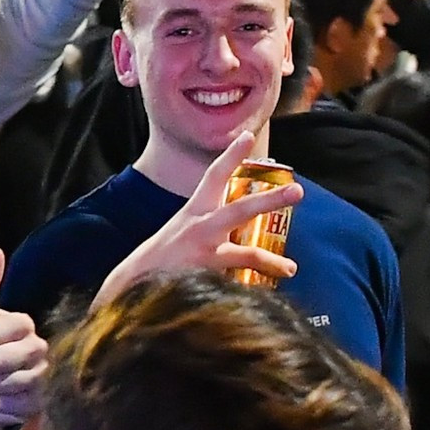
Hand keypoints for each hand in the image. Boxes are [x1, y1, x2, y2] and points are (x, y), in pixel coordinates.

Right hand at [93, 132, 301, 308]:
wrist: (132, 280)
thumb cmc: (163, 254)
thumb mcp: (183, 228)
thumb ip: (209, 222)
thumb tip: (241, 219)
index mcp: (193, 210)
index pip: (214, 176)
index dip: (232, 155)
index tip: (249, 136)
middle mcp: (198, 227)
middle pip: (239, 210)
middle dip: (269, 200)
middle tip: (297, 190)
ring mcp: (202, 253)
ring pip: (244, 253)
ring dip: (269, 259)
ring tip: (291, 267)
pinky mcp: (203, 277)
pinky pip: (235, 283)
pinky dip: (250, 290)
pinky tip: (266, 293)